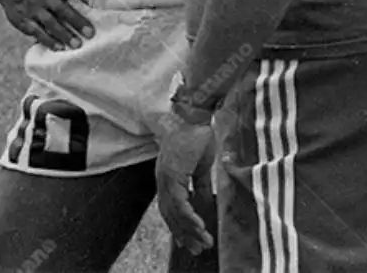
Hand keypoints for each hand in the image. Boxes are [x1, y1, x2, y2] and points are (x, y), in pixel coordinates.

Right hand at [0, 0, 94, 50]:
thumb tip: (96, 0)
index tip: (93, 3)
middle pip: (61, 8)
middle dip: (76, 21)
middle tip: (90, 33)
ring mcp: (33, 7)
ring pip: (50, 22)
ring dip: (64, 34)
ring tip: (77, 45)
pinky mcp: (23, 19)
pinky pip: (36, 31)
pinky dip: (48, 40)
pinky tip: (59, 47)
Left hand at [154, 118, 217, 255]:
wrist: (197, 117)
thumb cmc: (198, 136)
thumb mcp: (200, 168)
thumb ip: (199, 187)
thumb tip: (203, 205)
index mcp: (168, 177)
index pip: (170, 209)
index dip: (180, 226)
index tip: (190, 241)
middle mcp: (162, 179)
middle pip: (170, 215)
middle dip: (184, 234)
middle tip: (197, 250)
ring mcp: (165, 177)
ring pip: (174, 212)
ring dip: (189, 229)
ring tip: (203, 243)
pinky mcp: (172, 174)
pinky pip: (179, 202)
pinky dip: (189, 216)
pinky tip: (200, 227)